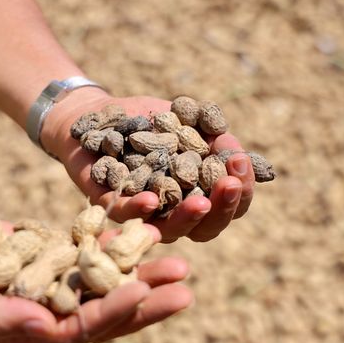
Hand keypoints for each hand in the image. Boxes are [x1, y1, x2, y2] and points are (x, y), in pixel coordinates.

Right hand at [0, 208, 191, 342]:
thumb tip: (44, 330)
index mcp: (24, 331)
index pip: (77, 329)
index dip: (111, 313)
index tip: (143, 291)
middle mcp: (44, 311)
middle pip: (104, 309)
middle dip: (144, 298)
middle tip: (184, 283)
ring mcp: (50, 282)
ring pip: (104, 279)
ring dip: (140, 269)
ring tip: (177, 257)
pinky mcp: (50, 253)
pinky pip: (88, 248)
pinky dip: (114, 240)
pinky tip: (142, 228)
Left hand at [41, 88, 254, 241]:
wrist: (101, 114)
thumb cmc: (149, 120)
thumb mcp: (186, 118)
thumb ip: (212, 133)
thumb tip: (233, 148)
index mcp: (198, 193)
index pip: (229, 205)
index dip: (242, 190)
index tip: (241, 162)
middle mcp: (174, 210)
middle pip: (206, 227)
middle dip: (223, 207)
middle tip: (230, 184)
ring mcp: (143, 212)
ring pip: (170, 229)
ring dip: (188, 217)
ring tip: (202, 203)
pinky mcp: (110, 204)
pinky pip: (125, 213)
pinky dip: (138, 208)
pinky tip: (151, 199)